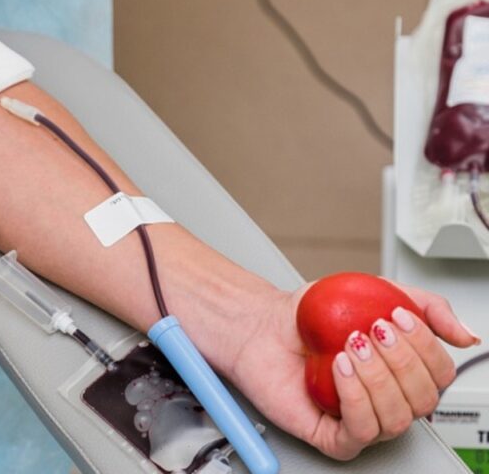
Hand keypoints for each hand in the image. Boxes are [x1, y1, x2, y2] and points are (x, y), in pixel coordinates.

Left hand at [212, 282, 478, 460]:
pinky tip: (340, 368)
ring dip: (377, 377)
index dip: (426, 347)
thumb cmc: (311, 315)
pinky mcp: (330, 434)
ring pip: (396, 419)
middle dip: (400, 360)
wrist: (261, 324)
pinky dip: (354, 396)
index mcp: (401, 372)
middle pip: (424, 399)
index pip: (440, 375)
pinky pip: (360, 431)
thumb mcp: (377, 292)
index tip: (398, 317)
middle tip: (372, 330)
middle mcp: (385, 399)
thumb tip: (466, 334)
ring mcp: (359, 418)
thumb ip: (427, 306)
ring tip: (350, 346)